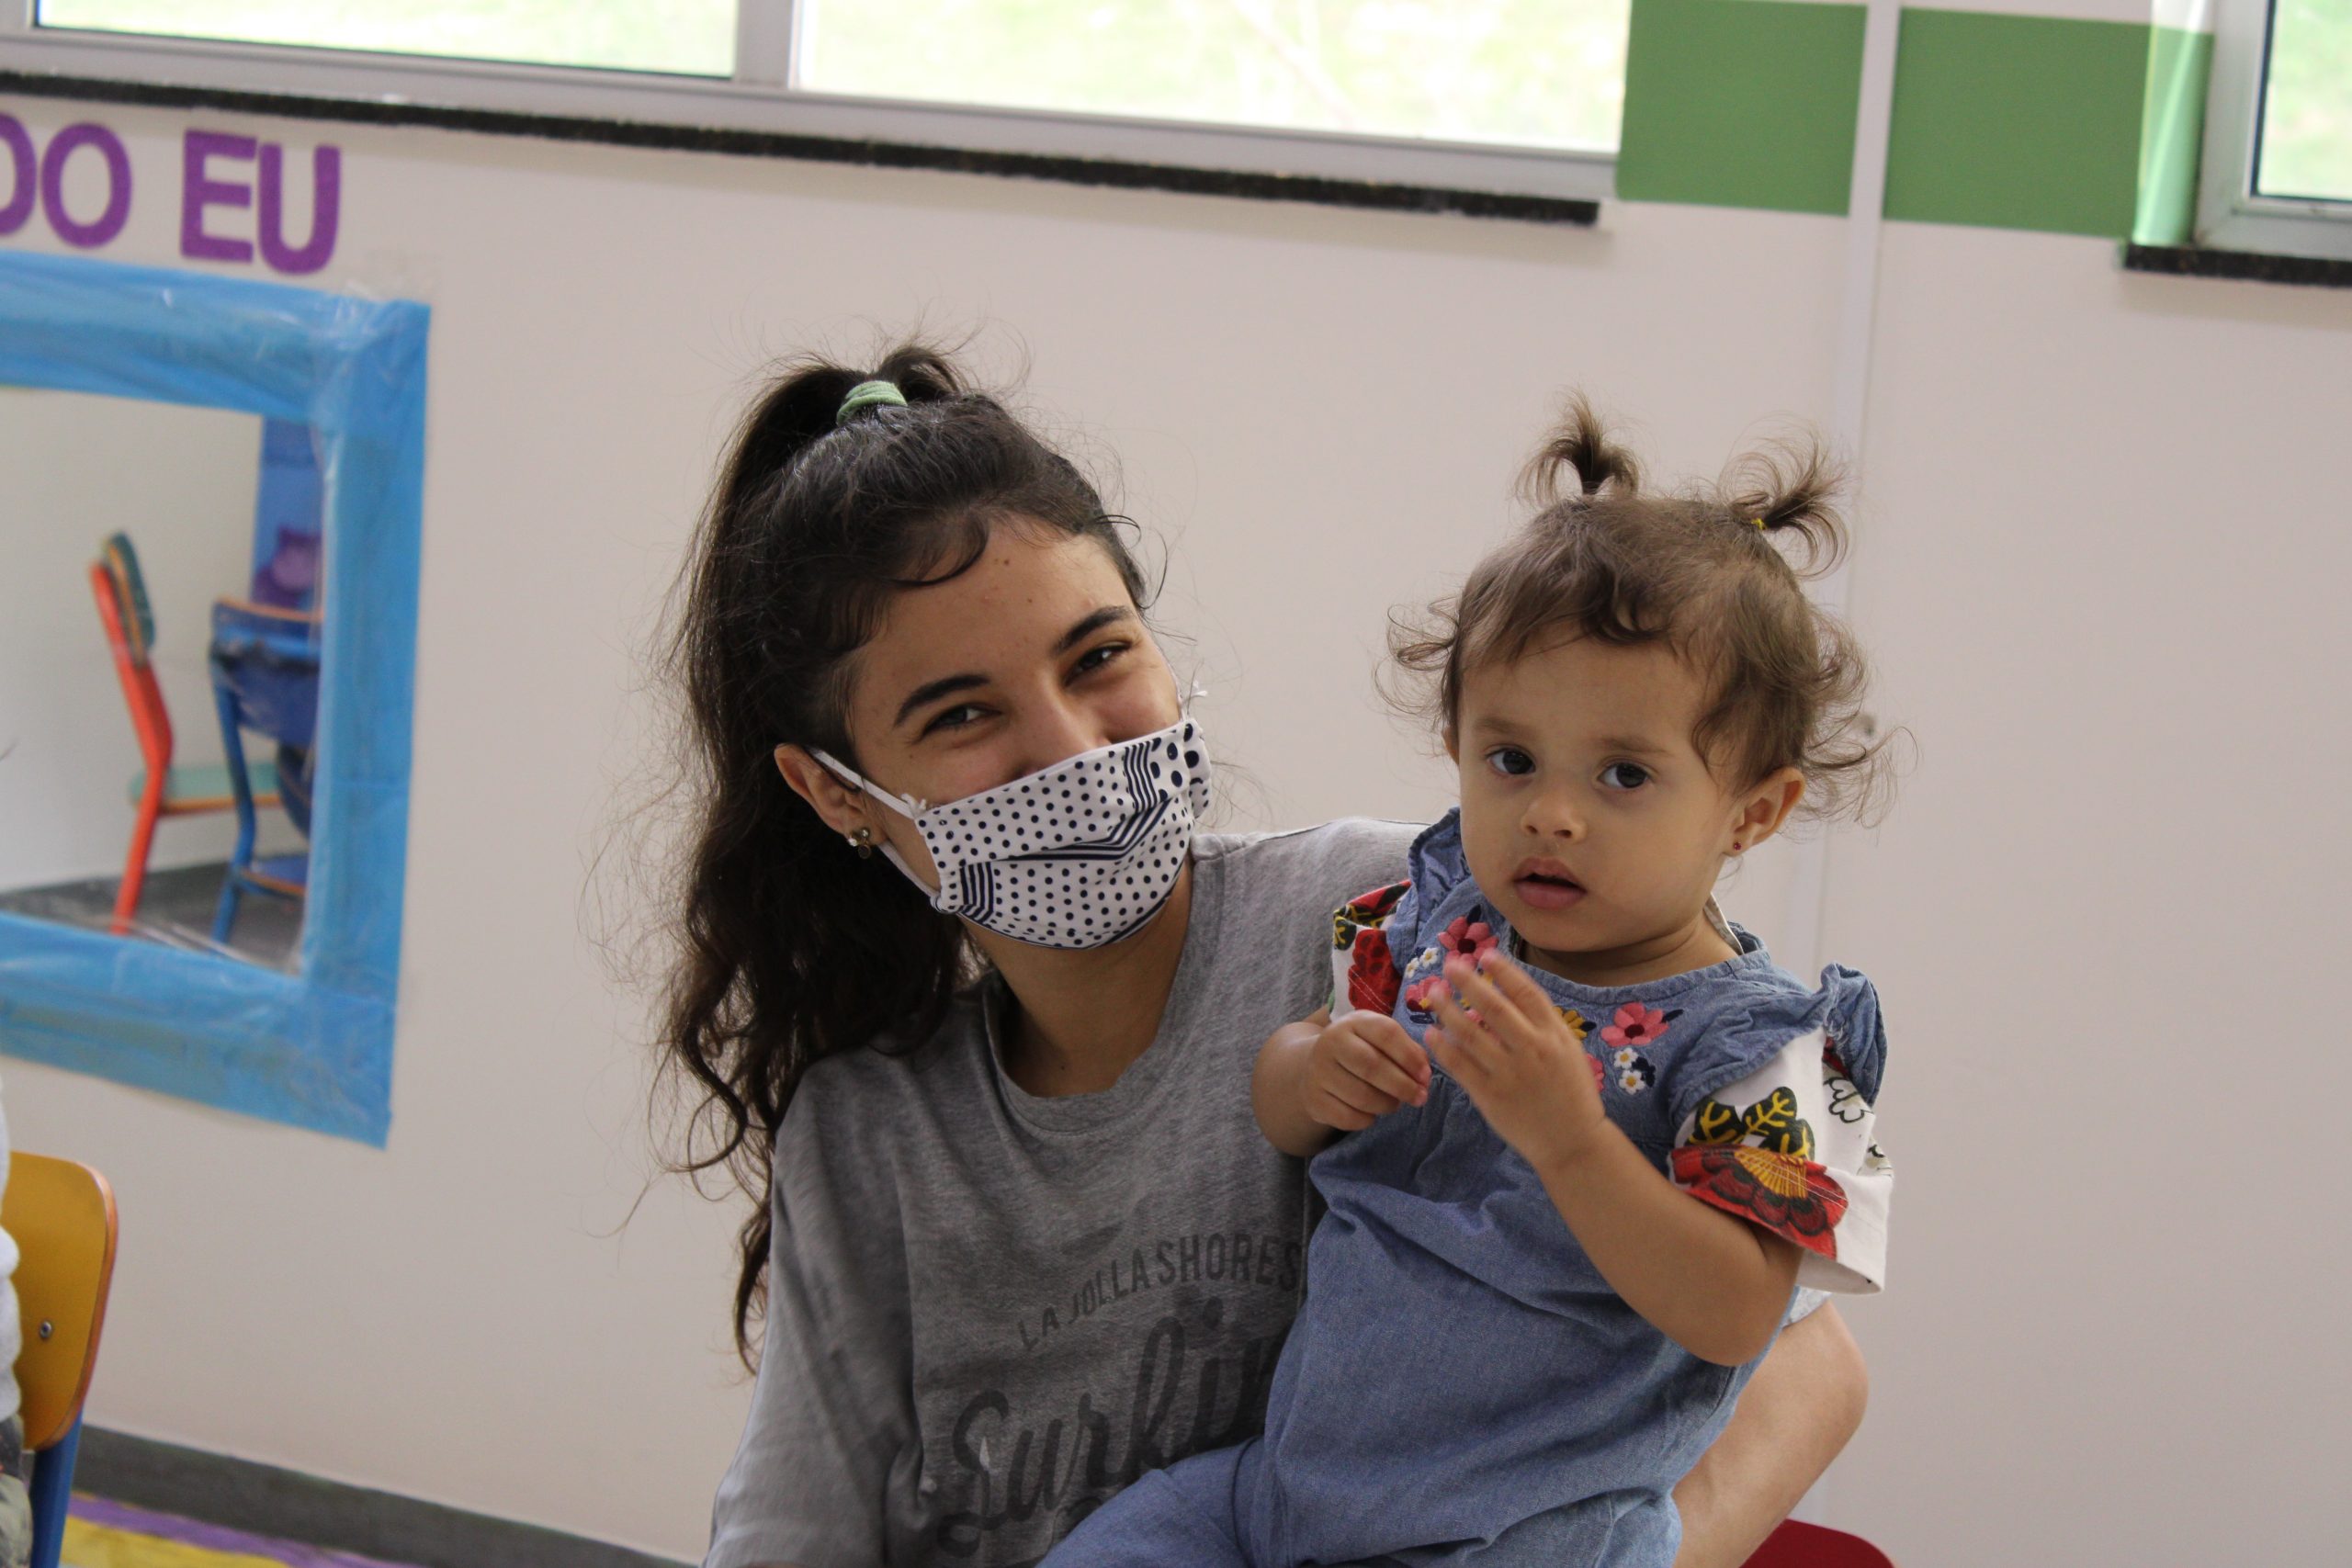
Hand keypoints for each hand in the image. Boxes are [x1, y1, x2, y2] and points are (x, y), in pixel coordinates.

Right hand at [1301, 1010, 1430, 1131]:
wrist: (1314, 1065)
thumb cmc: (1360, 1050)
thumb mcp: (1380, 1040)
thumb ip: (1407, 1050)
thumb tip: (1424, 1075)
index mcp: (1353, 1022)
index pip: (1386, 1033)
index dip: (1410, 1056)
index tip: (1426, 1076)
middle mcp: (1331, 1042)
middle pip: (1372, 1066)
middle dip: (1402, 1086)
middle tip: (1420, 1098)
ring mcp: (1318, 1071)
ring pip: (1361, 1096)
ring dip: (1387, 1104)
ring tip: (1395, 1104)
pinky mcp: (1313, 1098)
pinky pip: (1347, 1116)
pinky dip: (1367, 1120)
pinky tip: (1372, 1114)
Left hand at [1425, 948, 1607, 1169]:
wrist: (1572, 1142)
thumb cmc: (1571, 1093)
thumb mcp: (1569, 1051)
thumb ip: (1543, 1024)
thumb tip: (1510, 993)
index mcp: (1554, 1035)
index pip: (1526, 993)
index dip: (1503, 971)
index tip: (1484, 955)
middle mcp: (1531, 1049)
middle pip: (1493, 1006)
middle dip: (1468, 981)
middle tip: (1449, 964)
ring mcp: (1509, 1073)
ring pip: (1469, 1033)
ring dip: (1447, 1009)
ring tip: (1434, 993)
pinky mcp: (1490, 1095)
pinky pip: (1459, 1065)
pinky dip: (1442, 1046)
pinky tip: (1431, 1032)